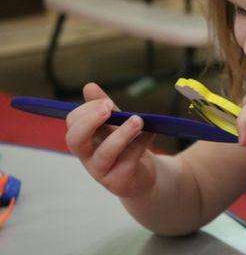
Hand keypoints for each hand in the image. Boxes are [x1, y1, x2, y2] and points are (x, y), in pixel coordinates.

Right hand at [65, 83, 156, 197]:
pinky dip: (142, 143)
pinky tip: (151, 132)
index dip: (87, 111)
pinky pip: (129, 160)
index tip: (108, 103)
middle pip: (75, 140)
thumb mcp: (116, 125)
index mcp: (84, 140)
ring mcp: (103, 171)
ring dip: (122, 134)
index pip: (73, 123)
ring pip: (105, 153)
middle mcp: (88, 157)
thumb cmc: (126, 147)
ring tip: (138, 120)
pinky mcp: (121, 181)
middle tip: (109, 108)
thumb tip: (88, 86)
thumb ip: (103, 107)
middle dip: (90, 121)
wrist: (145, 176)